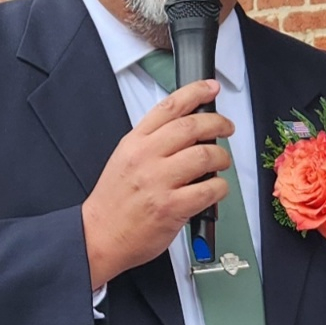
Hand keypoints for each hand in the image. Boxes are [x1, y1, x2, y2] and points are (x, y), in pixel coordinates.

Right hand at [81, 79, 234, 287]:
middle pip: (192, 127)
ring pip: (205, 155)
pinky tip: (216, 188)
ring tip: (221, 162)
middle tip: (227, 128)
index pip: (169, 107)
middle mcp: (146, 157)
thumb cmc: (114, 201)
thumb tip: (189, 130)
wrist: (98, 235)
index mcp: (135, 142)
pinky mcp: (172, 207)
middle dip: (218, 123)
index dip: (195, 92)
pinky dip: (220, 187)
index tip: (211, 88)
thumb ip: (153, 142)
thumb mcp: (125, 159)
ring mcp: (159, 182)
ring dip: (221, 157)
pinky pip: (209, 189)